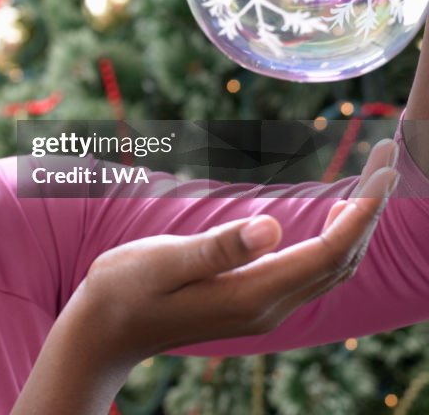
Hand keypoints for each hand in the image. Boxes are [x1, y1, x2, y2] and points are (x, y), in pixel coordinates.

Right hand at [11, 139, 398, 414]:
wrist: (104, 330)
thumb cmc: (124, 289)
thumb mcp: (162, 261)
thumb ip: (218, 247)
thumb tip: (273, 226)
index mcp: (250, 295)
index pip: (327, 254)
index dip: (361, 215)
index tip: (384, 173)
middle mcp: (267, 307)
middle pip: (340, 261)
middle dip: (371, 211)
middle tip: (386, 159)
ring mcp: (261, 308)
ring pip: (331, 269)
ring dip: (358, 225)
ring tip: (372, 180)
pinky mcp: (251, 301)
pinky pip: (312, 272)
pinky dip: (335, 240)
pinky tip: (334, 217)